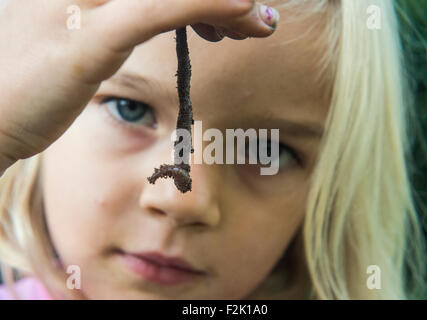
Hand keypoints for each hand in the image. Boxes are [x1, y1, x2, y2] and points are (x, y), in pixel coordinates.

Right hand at [0, 0, 278, 169]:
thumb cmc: (25, 83)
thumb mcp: (71, 37)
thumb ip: (108, 16)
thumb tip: (143, 14)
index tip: (231, 11)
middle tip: (253, 19)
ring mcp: (80, 3)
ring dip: (227, 1)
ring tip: (260, 25)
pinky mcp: (88, 41)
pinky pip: (155, 12)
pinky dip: (203, 7)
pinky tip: (244, 9)